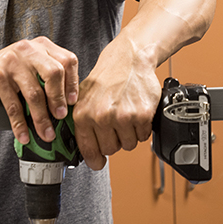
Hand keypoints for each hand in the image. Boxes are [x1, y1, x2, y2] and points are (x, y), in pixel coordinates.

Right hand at [0, 36, 78, 144]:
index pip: (67, 61)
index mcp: (40, 46)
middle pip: (54, 73)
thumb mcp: (29, 67)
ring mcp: (11, 62)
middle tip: (60, 117)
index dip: (72, 83)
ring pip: (34, 94)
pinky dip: (20, 124)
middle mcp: (27, 50)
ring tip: (45, 133)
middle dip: (59, 99)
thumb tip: (67, 106)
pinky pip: (14, 106)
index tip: (72, 102)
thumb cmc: (4, 73)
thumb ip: (47, 78)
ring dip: (41, 118)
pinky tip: (24, 134)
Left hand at [71, 39, 161, 169]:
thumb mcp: (82, 98)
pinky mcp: (142, 115)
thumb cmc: (105, 79)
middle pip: (110, 150)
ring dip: (128, 135)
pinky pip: (143, 136)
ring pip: (128, 145)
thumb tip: (79, 149)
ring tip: (124, 116)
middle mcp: (101, 117)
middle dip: (114, 141)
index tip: (97, 163)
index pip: (88, 150)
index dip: (94, 160)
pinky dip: (142, 129)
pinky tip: (135, 114)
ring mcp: (122, 117)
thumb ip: (79, 123)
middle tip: (114, 125)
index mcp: (83, 114)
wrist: (128, 60)